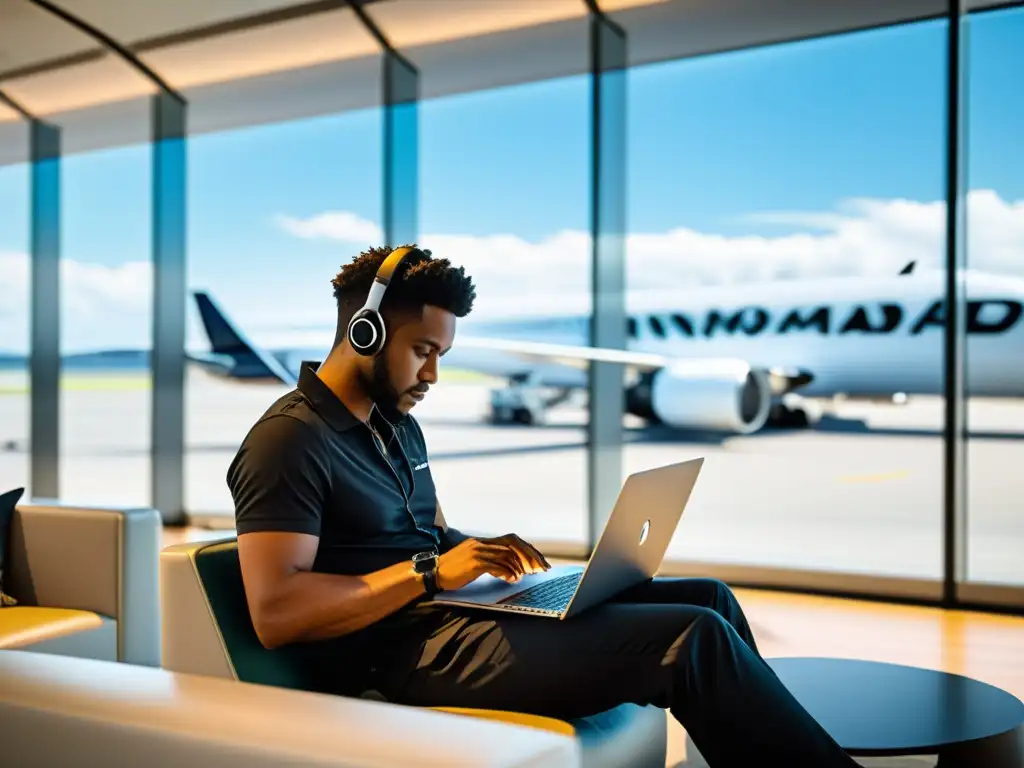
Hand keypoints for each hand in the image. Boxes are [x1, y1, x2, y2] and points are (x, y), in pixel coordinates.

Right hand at [435, 535, 549, 590]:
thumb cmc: (453, 571)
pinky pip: (496, 566)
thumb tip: (511, 567)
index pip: (511, 540)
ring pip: (506, 555)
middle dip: (530, 556)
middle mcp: (481, 543)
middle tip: (541, 569)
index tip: (539, 560)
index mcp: (482, 542)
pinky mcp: (473, 563)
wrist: (432, 573)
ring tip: (525, 576)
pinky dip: (507, 572)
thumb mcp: (472, 560)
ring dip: (519, 567)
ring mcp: (477, 552)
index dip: (528, 549)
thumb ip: (490, 559)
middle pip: (513, 545)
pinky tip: (513, 580)